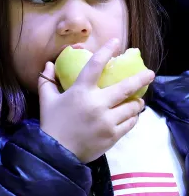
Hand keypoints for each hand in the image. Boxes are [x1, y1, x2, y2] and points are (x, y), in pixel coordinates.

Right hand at [38, 38, 155, 162]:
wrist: (57, 153)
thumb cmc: (52, 124)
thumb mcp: (46, 100)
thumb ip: (47, 81)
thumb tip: (49, 64)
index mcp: (80, 92)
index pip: (95, 66)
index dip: (106, 51)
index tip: (117, 42)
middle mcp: (97, 103)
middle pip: (125, 87)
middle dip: (141, 79)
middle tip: (150, 74)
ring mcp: (107, 120)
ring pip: (132, 107)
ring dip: (137, 103)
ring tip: (138, 101)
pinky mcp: (114, 134)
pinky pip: (130, 123)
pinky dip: (133, 118)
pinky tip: (131, 116)